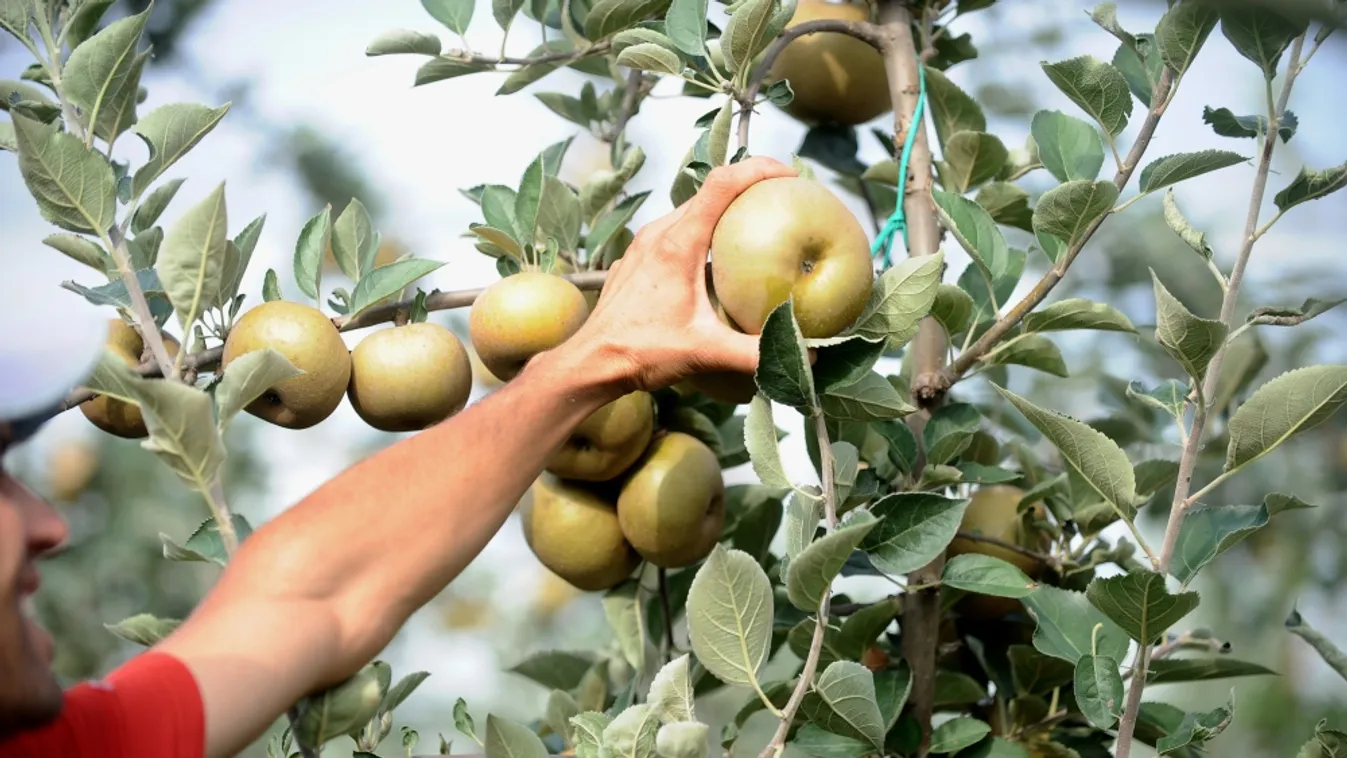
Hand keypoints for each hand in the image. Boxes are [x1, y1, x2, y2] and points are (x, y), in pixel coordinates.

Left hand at [577, 157, 796, 392]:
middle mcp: (659, 234)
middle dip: (749, 185)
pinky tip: (719, 257)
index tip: (790, 174)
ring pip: (692, 210)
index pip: (722, 184)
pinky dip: (704, 230)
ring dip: (725, 208)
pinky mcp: (639, 259)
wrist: (591, 362)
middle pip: (710, 191)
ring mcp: (646, 244)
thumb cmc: (640, 351)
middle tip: (784, 198)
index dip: (759, 169)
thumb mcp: (705, 351)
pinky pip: (677, 230)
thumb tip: (809, 357)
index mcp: (678, 244)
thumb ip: (756, 353)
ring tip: (757, 222)